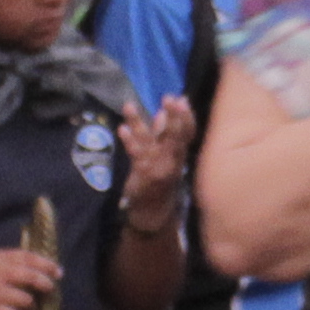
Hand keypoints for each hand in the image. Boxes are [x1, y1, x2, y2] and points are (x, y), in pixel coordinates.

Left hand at [119, 98, 192, 221]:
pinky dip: (129, 140)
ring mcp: (157, 166)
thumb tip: (161, 112)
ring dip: (138, 122)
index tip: (183, 99)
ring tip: (128, 105)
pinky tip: (122, 128)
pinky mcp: (143, 173)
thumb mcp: (167, 157)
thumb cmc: (161, 180)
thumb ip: (164, 135)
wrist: (153, 211)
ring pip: (149, 141)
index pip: (187, 134)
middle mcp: (172, 159)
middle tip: (169, 98)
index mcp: (180, 155)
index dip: (186, 117)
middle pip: (174, 136)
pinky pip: (136, 154)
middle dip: (173, 117)